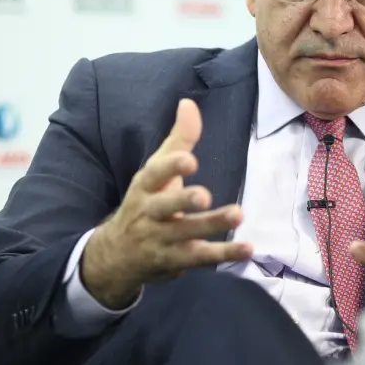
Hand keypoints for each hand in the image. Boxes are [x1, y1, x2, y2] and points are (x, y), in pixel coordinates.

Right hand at [80, 98, 252, 307]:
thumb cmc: (146, 202)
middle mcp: (150, 213)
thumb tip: (189, 102)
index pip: (154, 175)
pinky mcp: (177, 261)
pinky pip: (201, 258)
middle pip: (166, 207)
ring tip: (238, 214)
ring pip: (187, 233)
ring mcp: (162, 240)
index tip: (190, 160)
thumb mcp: (156, 171)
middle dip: (183, 201)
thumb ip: (178, 139)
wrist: (117, 255)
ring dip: (212, 225)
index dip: (171, 167)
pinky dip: (224, 254)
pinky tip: (247, 249)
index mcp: (145, 187)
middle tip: (204, 196)